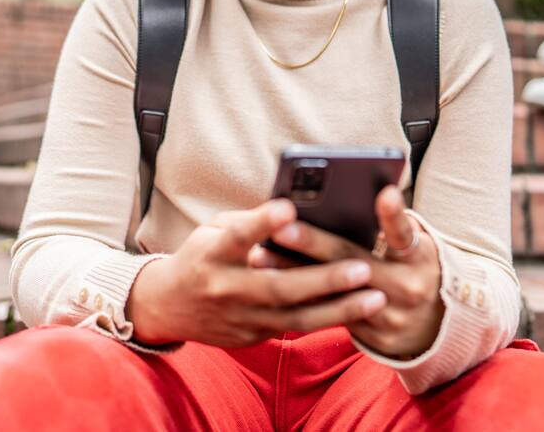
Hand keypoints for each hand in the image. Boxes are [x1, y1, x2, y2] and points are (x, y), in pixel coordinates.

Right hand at [128, 198, 386, 347]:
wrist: (167, 307)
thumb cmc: (201, 256)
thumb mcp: (213, 230)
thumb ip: (250, 223)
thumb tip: (296, 209)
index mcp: (211, 254)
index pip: (238, 236)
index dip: (261, 222)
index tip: (288, 206)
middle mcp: (225, 289)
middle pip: (278, 286)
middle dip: (323, 279)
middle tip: (363, 267)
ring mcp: (240, 318)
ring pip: (296, 317)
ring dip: (340, 308)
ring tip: (376, 298)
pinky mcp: (252, 336)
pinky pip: (295, 328)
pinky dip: (328, 319)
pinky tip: (359, 312)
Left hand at [249, 186, 443, 358]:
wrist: (437, 325)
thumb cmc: (416, 267)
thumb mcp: (416, 245)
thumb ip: (393, 225)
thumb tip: (357, 196)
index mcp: (419, 259)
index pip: (405, 234)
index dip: (394, 215)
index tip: (384, 192)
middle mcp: (407, 289)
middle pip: (355, 262)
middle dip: (315, 244)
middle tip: (281, 227)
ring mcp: (388, 317)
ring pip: (334, 294)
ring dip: (294, 274)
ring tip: (261, 255)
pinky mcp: (372, 339)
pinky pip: (330, 316)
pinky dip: (300, 297)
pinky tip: (270, 282)